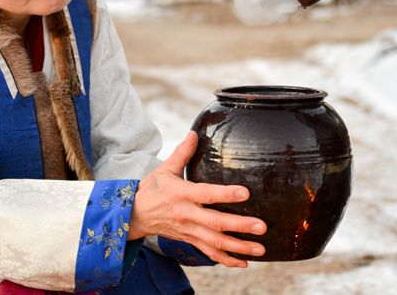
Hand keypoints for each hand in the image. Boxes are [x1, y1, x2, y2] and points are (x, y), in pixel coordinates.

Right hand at [129, 131, 266, 266]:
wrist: (135, 215)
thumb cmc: (152, 189)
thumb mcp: (164, 169)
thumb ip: (182, 152)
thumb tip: (194, 133)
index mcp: (181, 194)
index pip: (206, 194)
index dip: (226, 194)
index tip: (246, 193)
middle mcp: (186, 214)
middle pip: (215, 223)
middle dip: (240, 226)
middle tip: (261, 226)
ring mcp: (188, 230)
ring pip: (216, 242)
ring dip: (239, 248)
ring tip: (260, 249)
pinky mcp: (189, 240)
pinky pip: (209, 253)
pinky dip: (226, 260)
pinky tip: (244, 263)